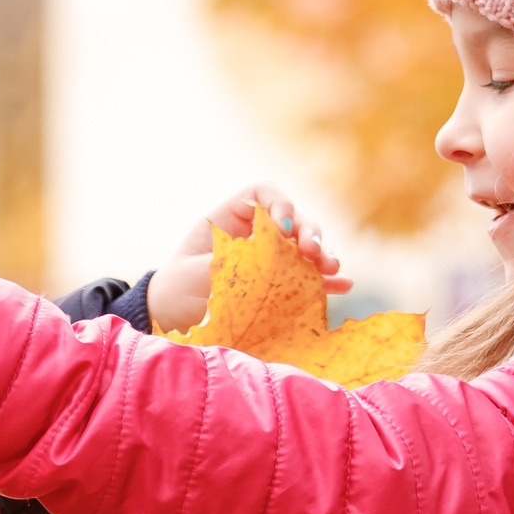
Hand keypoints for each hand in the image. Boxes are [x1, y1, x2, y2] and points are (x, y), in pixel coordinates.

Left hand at [146, 184, 351, 332]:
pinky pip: (308, 278)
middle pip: (294, 219)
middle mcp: (255, 234)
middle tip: (313, 251)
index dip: (280, 203)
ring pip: (306, 247)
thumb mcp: (199, 272)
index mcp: (231, 218)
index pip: (264, 194)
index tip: (283, 226)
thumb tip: (272, 265)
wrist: (171, 320)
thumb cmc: (177, 289)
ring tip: (331, 269)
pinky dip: (326, 282)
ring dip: (323, 255)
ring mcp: (271, 259)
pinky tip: (342, 286)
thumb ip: (235, 264)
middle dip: (309, 232)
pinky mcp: (280, 285)